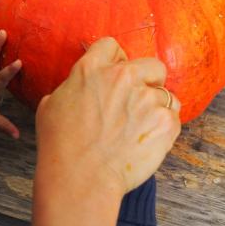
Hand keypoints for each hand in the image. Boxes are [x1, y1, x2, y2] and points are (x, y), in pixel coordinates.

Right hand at [35, 37, 181, 194]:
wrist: (81, 178)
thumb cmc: (60, 147)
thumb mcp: (50, 106)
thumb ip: (71, 88)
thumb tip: (79, 88)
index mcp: (91, 70)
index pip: (111, 46)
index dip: (115, 61)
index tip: (116, 76)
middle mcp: (123, 78)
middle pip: (151, 65)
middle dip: (148, 80)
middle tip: (137, 102)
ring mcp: (147, 99)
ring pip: (165, 95)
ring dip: (155, 109)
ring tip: (139, 130)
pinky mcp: (165, 122)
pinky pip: (174, 117)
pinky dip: (164, 129)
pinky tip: (147, 141)